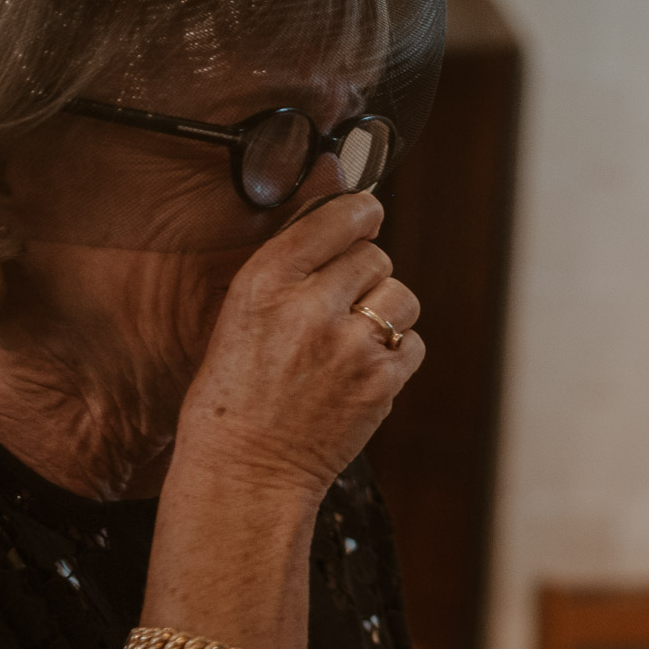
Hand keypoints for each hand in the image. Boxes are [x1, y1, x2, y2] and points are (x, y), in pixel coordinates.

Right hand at [174, 192, 422, 496]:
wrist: (246, 470)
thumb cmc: (237, 390)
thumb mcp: (241, 312)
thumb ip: (294, 255)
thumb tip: (339, 178)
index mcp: (264, 282)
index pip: (334, 218)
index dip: (359, 213)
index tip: (366, 214)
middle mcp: (310, 308)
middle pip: (375, 256)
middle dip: (364, 276)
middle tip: (340, 305)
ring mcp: (351, 347)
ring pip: (401, 296)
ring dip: (386, 311)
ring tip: (353, 338)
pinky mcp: (381, 382)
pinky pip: (412, 343)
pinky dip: (395, 353)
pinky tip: (362, 370)